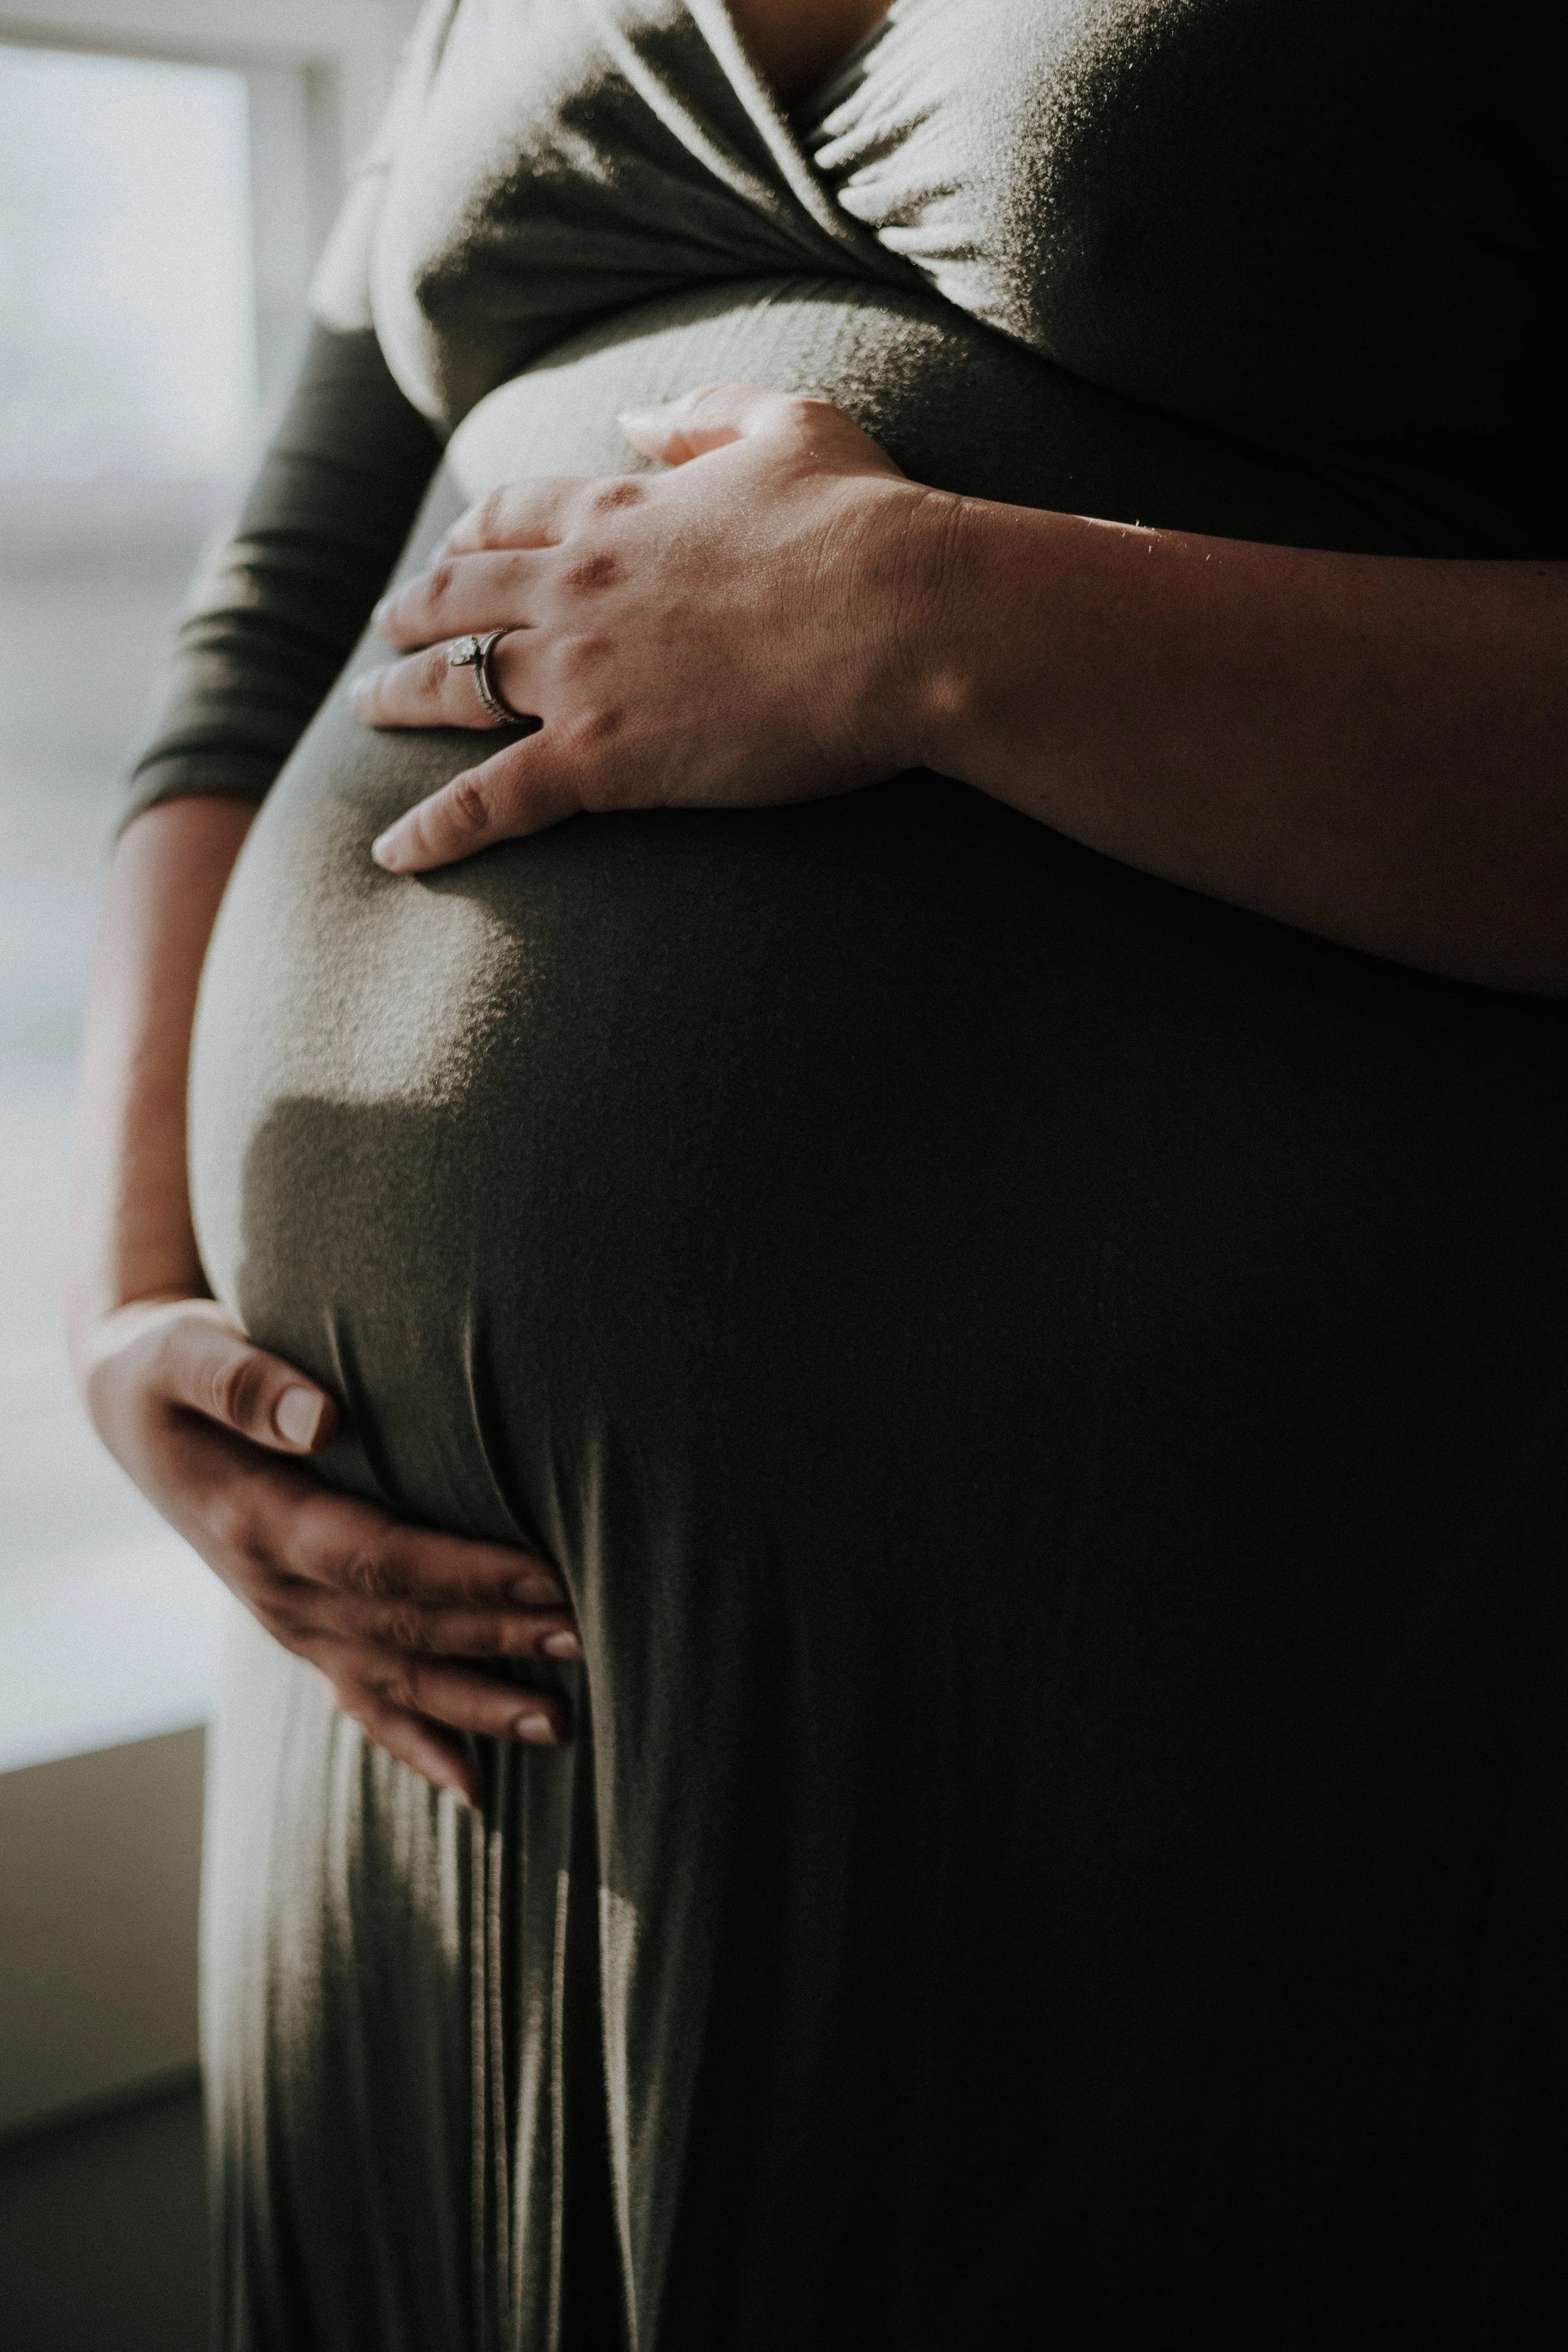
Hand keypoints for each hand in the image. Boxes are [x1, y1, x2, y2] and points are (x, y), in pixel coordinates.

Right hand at [77, 1295, 579, 1807]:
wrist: (129, 1409)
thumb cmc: (166, 1368)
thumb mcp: (182, 1353)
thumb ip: (244, 1382)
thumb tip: (321, 1418)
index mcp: (257, 1521)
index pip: (377, 1558)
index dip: (461, 1574)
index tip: (543, 1576)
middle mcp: (274, 1588)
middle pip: (400, 1628)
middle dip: (495, 1640)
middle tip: (588, 1642)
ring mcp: (287, 1619)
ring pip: (391, 1679)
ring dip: (477, 1705)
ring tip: (561, 1725)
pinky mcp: (301, 1628)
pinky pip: (360, 1700)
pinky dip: (418, 1745)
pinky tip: (477, 1790)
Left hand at [353, 380, 949, 871]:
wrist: (904, 618)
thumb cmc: (867, 523)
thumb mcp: (790, 426)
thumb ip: (703, 414)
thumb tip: (636, 413)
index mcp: (617, 512)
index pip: (509, 517)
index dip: (469, 535)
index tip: (449, 552)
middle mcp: (577, 586)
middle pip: (458, 596)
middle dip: (410, 613)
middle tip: (381, 633)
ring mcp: (581, 675)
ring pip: (455, 686)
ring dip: (399, 696)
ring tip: (364, 710)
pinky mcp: (603, 758)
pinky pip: (492, 800)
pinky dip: (435, 829)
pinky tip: (394, 853)